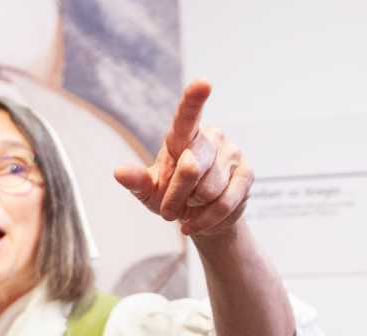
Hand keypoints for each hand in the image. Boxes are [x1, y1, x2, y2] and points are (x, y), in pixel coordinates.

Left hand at [113, 78, 253, 236]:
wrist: (199, 217)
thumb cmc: (170, 196)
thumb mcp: (148, 190)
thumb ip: (136, 180)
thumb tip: (119, 172)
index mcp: (182, 136)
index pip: (187, 115)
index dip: (194, 99)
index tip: (203, 83)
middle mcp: (210, 138)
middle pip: (191, 168)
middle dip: (177, 195)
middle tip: (168, 210)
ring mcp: (231, 154)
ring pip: (209, 188)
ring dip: (193, 206)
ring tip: (190, 206)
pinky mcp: (247, 174)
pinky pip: (226, 202)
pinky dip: (207, 218)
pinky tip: (198, 221)